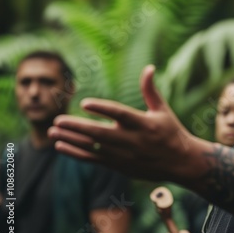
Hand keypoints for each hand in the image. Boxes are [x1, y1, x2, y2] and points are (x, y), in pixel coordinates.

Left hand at [48, 65, 196, 180]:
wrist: (180, 163)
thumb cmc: (171, 132)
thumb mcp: (163, 110)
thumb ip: (150, 90)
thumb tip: (149, 67)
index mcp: (144, 123)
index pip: (120, 114)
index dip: (103, 109)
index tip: (85, 103)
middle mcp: (133, 140)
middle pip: (100, 133)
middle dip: (77, 127)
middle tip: (58, 120)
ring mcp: (124, 155)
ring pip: (93, 147)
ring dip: (71, 140)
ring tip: (53, 131)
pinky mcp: (119, 165)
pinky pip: (93, 159)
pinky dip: (76, 153)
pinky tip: (61, 145)